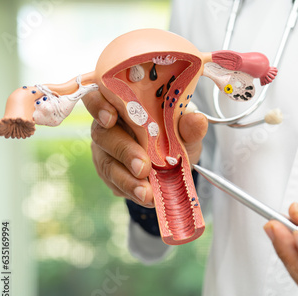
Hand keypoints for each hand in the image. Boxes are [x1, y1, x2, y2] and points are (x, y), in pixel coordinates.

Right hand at [83, 91, 207, 207]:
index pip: (99, 96)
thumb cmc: (175, 134)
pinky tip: (147, 198)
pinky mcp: (110, 175)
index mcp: (122, 103)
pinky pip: (115, 184)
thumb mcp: (186, 129)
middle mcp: (108, 126)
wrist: (176, 160)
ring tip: (146, 193)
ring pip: (107, 164)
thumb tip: (198, 120)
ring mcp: (106, 152)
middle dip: (123, 152)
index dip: (99, 105)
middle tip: (142, 167)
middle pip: (103, 135)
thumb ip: (189, 125)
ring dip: (127, 180)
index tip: (111, 118)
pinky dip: (132, 192)